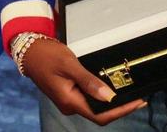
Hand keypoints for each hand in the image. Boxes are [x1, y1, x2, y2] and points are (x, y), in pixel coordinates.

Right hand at [22, 38, 146, 124]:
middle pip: (99, 113)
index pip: (100, 115)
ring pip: (94, 106)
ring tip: (129, 92)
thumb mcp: (70, 65)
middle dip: (119, 107)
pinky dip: (101, 95)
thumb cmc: (47, 55)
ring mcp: (68, 100)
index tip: (137, 102)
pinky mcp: (68, 94)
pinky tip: (111, 87)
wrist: (29, 51)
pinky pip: (88, 99)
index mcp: (70, 101)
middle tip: (137, 96)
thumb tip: (109, 96)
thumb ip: (89, 81)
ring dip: (111, 101)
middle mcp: (69, 105)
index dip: (121, 111)